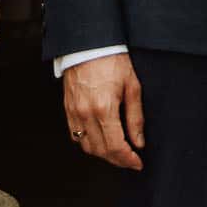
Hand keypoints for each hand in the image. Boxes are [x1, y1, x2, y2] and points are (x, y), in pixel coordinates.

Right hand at [62, 52, 145, 170]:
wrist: (89, 43)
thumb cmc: (113, 60)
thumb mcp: (132, 86)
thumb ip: (135, 117)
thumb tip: (139, 142)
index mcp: (104, 108)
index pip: (115, 146)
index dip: (128, 159)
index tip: (138, 163)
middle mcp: (85, 113)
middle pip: (101, 151)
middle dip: (117, 160)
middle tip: (131, 160)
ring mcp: (74, 112)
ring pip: (86, 146)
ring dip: (102, 153)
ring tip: (118, 151)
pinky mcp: (67, 108)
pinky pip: (75, 135)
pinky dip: (88, 143)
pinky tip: (101, 140)